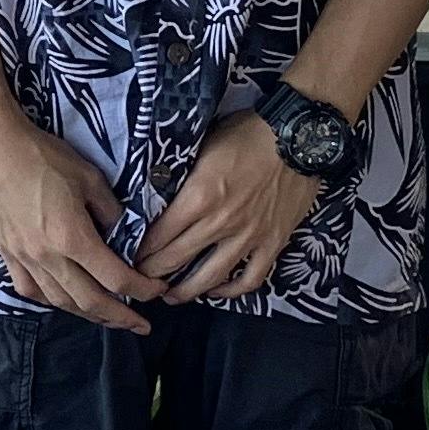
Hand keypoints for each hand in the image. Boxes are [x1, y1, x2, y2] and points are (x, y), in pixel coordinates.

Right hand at [0, 110, 155, 330]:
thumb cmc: (42, 157)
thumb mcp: (89, 178)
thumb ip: (110, 211)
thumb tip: (122, 234)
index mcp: (72, 238)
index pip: (115, 278)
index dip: (142, 289)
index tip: (157, 289)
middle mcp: (47, 257)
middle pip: (90, 301)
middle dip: (120, 317)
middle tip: (141, 325)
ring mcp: (24, 259)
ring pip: (61, 302)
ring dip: (89, 314)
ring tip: (109, 318)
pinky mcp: (8, 255)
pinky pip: (33, 291)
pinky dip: (54, 302)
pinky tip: (66, 301)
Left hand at [135, 112, 323, 306]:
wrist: (299, 137)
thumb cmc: (249, 134)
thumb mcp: (203, 145)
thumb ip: (182, 174)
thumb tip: (160, 191)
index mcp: (198, 197)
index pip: (158, 235)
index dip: (139, 251)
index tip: (129, 256)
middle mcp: (220, 223)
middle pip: (175, 260)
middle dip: (152, 274)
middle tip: (140, 279)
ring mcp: (248, 237)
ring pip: (209, 278)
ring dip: (185, 291)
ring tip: (171, 295)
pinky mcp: (273, 243)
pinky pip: (250, 279)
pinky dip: (231, 291)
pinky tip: (216, 290)